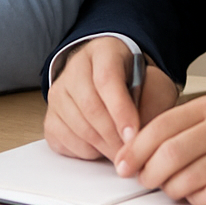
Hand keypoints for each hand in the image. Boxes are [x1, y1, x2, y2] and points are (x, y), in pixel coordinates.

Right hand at [45, 37, 177, 161]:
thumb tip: (140, 136)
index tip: (133, 135)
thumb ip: (153, 103)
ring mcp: (59, 92)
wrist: (112, 82)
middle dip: (114, 136)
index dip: (120, 110)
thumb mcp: (155, 85)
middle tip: (132, 153)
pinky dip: (85, 151)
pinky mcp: (50, 116)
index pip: (107, 79)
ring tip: (121, 151)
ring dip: (103, 146)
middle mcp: (75, 67)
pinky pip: (64, 140)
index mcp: (104, 51)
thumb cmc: (136, 84)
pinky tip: (101, 146)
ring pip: (77, 126)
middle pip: (90, 106)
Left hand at [113, 92, 205, 204]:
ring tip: (170, 189)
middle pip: (171, 153)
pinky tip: (197, 196)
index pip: (162, 126)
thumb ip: (188, 123)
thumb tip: (144, 146)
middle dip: (148, 172)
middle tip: (143, 180)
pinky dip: (198, 200)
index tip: (123, 162)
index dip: (136, 148)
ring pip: (189, 177)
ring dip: (171, 189)